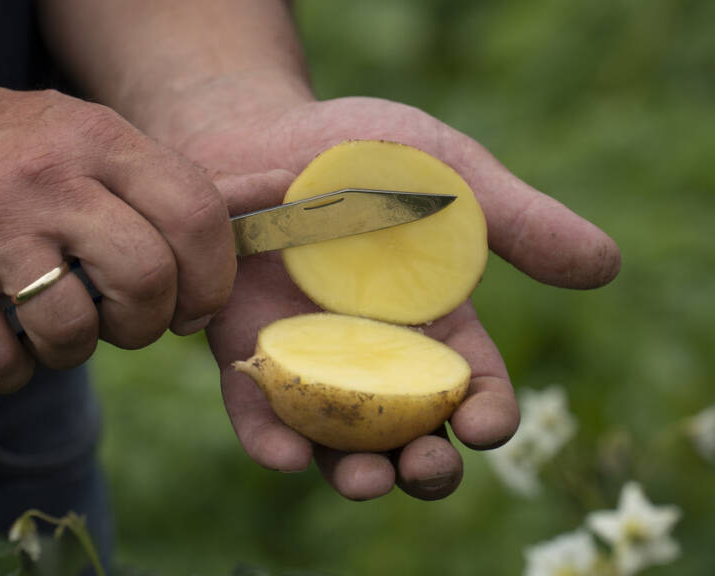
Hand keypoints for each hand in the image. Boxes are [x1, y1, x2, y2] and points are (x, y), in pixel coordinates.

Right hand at [0, 81, 235, 391]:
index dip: (211, 279)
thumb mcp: (83, 137)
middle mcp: (46, 176)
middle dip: (146, 324)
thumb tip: (215, 271)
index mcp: (98, 138)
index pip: (195, 213)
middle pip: (144, 278)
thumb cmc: (6, 155)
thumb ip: (148, 188)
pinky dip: (12, 373)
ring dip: (74, 351)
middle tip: (124, 322)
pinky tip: (6, 345)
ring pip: (72, 329)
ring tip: (56, 325)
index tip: (194, 308)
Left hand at [176, 96, 621, 499]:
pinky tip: (285, 453)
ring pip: (340, 443)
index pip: (474, 390)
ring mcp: (312, 361)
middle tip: (425, 467)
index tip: (484, 424)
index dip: (487, 416)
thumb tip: (606, 265)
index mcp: (437, 326)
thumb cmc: (366, 152)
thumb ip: (515, 219)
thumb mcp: (448, 174)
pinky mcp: (250, 353)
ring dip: (356, 473)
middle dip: (425, 468)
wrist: (264, 131)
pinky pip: (260, 411)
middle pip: (411, 437)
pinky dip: (273, 438)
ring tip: (364, 478)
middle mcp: (377, 357)